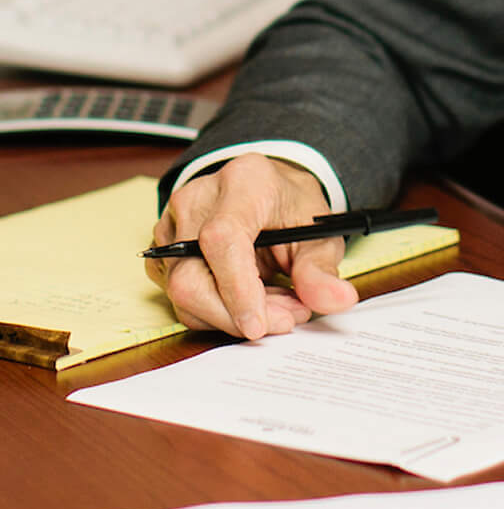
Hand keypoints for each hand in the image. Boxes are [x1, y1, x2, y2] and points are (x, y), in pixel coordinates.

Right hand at [145, 154, 357, 340]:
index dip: (237, 289)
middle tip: (286, 319)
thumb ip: (322, 270)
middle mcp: (198, 198)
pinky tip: (252, 299)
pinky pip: (177, 296)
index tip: (258, 326)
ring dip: (231, 314)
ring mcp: (172, 222)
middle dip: (236, 314)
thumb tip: (336, 300)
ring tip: (278, 304)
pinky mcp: (162, 247)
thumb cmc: (293, 209)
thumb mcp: (321, 235)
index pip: (222, 239)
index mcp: (244, 182)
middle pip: (191, 276)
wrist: (270, 192)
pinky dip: (217, 310)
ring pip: (182, 293)